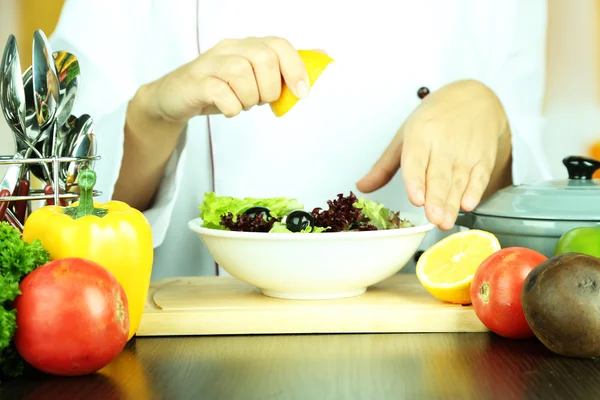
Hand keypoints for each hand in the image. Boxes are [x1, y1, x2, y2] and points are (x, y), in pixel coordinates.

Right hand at [143, 36, 309, 124]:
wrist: (173, 99)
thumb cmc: (218, 89)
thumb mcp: (253, 79)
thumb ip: (283, 69)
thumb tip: (322, 57)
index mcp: (247, 46)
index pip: (279, 44)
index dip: (295, 68)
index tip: (301, 93)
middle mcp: (229, 48)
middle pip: (264, 58)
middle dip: (270, 87)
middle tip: (262, 101)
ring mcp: (210, 63)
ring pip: (242, 73)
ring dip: (249, 98)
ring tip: (242, 104)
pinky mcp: (195, 82)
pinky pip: (220, 91)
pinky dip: (231, 107)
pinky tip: (228, 109)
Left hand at [356, 80, 511, 230]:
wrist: (474, 98)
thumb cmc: (434, 119)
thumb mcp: (405, 135)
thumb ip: (384, 166)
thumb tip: (362, 187)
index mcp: (420, 135)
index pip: (416, 160)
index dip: (416, 180)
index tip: (416, 198)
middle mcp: (444, 144)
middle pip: (439, 176)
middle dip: (436, 199)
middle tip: (433, 219)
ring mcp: (465, 152)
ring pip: (458, 181)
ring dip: (452, 204)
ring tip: (445, 222)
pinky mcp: (483, 158)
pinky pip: (479, 178)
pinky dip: (475, 192)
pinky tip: (468, 205)